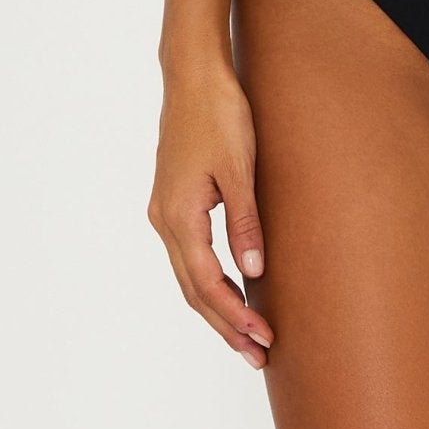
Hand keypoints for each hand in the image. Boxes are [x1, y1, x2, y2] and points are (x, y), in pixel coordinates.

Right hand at [147, 63, 274, 369]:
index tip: (263, 339)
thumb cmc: (218, 113)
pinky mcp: (174, 199)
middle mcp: (165, 219)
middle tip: (258, 354)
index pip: (207, 284)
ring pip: (190, 274)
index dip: (234, 316)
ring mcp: (166, 210)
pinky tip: (232, 286)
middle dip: (226, 324)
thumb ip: (245, 221)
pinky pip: (190, 253)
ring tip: (248, 333)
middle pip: (194, 290)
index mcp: (178, 215)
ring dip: (218, 305)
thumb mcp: (239, 167)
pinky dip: (210, 279)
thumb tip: (254, 272)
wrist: (193, 74)